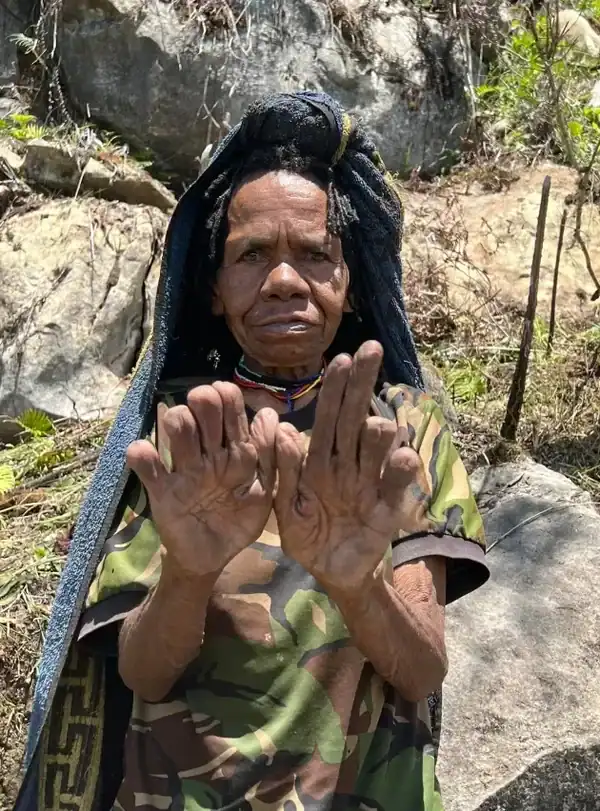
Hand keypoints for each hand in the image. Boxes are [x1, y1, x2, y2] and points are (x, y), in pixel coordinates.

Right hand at [126, 382, 277, 580]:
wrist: (212, 559)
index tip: (225, 393)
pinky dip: (141, 456)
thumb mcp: (264, 493)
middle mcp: (209, 453)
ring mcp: (184, 470)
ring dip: (179, 420)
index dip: (228, 395)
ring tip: (179, 426)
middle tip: (203, 402)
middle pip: (203, 411)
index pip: (231, 409)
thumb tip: (269, 416)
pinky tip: (142, 451)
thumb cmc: (239, 520)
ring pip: (177, 429)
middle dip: (204, 400)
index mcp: (236, 450)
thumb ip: (271, 458)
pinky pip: (147, 468)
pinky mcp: (162, 492)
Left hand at [274, 341, 421, 592]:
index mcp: (319, 463)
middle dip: (362, 385)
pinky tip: (403, 458)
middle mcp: (347, 466)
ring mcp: (369, 484)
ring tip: (376, 425)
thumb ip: (285, 470)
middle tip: (371, 349)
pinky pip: (395, 486)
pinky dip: (400, 472)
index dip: (334, 390)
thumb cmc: (308, 536)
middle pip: (355, 420)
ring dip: (377, 434)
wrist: (333, 574)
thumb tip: (282, 428)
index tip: (340, 359)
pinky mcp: (387, 509)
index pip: (328, 418)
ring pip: (376, 449)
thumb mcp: (286, 506)